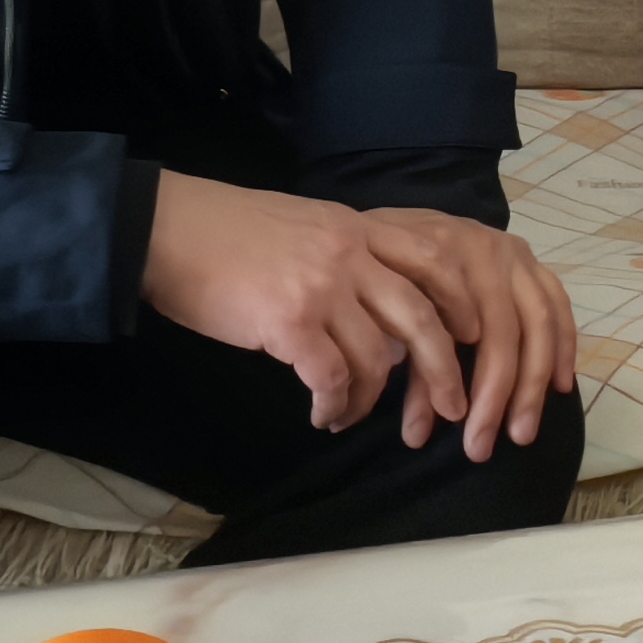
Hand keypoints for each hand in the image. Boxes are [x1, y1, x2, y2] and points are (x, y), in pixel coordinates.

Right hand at [141, 174, 574, 456]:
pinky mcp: (290, 321)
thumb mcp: (304, 226)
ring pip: (377, 357)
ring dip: (370, 399)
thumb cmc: (227, 233)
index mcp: (356, 227)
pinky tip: (320, 414)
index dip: (460, 299)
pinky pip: (332, 377)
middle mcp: (349, 253)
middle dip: (444, 368)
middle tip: (455, 408)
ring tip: (350, 416)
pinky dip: (333, 404)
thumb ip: (344, 255)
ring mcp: (322, 286)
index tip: (474, 332)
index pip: (431, 258)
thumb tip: (371, 305)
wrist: (168, 229)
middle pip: (421, 316)